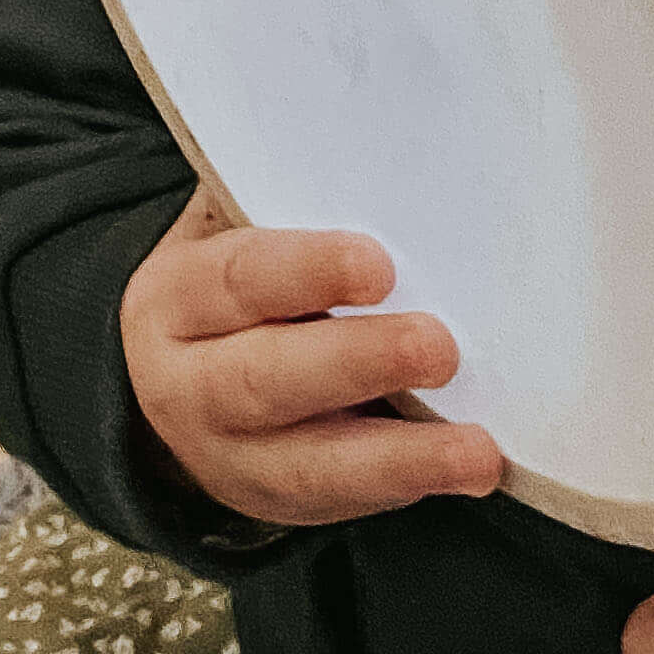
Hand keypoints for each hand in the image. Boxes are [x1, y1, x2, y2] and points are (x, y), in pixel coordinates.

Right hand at [119, 191, 504, 528]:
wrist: (177, 382)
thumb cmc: (239, 285)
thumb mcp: (234, 231)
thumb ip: (287, 202)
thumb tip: (382, 150)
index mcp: (178, 298)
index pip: (239, 279)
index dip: (307, 271)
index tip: (379, 266)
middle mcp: (187, 386)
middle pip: (267, 379)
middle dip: (359, 363)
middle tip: (438, 347)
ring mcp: (229, 458)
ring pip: (309, 466)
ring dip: (401, 458)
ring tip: (476, 453)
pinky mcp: (275, 503)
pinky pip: (341, 503)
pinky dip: (407, 487)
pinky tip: (467, 473)